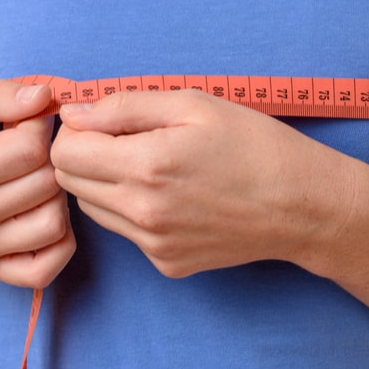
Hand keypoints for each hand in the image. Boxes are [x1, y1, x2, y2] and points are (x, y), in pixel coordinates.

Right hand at [0, 79, 75, 287]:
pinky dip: (58, 242)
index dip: (39, 123)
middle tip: (32, 145)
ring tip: (36, 176)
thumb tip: (44, 98)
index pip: (29, 149)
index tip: (27, 117)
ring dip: (56, 195)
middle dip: (49, 156)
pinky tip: (42, 211)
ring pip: (54, 225)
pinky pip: (45, 268)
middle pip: (45, 185)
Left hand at [51, 89, 353, 277]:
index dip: (76, 131)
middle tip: (124, 139)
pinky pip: (127, 232)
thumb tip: (73, 112)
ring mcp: (153, 245)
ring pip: (93, 209)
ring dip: (105, 183)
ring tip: (151, 166)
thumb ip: (124, 106)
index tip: (100, 121)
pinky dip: (134, 210)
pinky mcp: (167, 264)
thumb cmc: (255, 145)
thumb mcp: (194, 104)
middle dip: (85, 155)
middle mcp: (142, 213)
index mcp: (145, 166)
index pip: (64, 153)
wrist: (304, 206)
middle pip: (70, 183)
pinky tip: (173, 195)